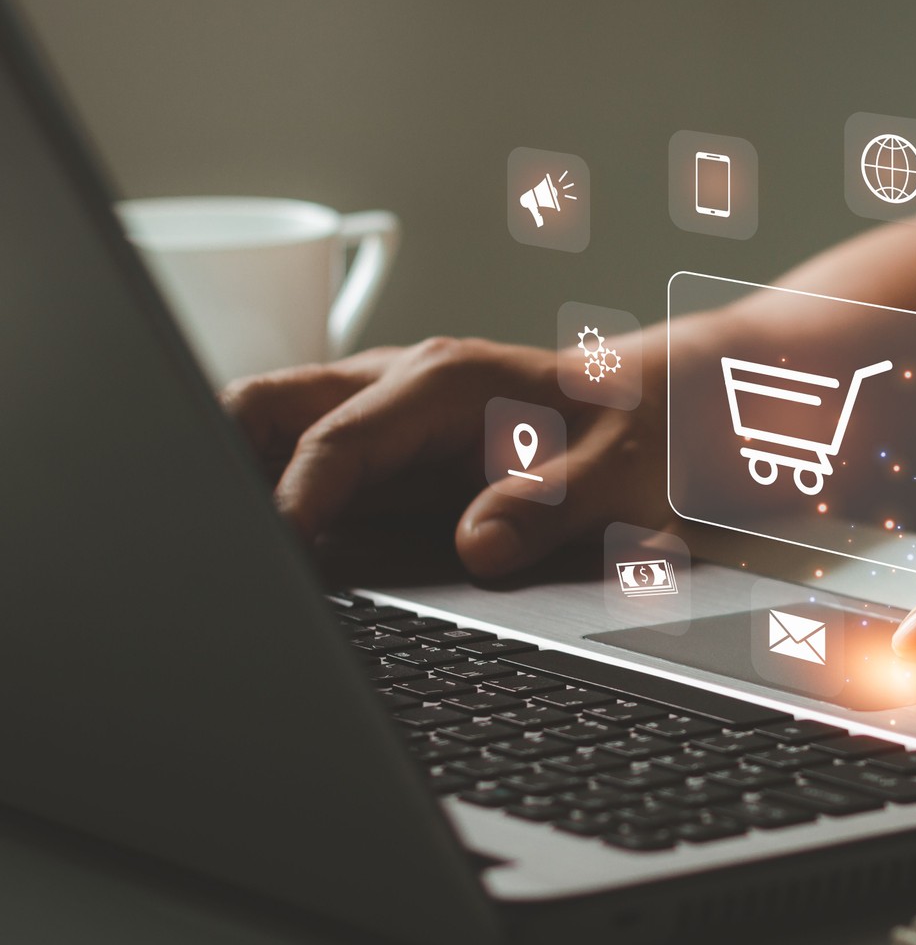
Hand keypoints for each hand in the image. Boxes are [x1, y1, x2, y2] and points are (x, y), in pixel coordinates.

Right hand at [222, 336, 664, 577]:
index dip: (294, 502)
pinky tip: (282, 559)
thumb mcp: (616, 473)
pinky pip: (304, 467)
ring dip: (243, 487)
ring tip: (241, 562)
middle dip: (223, 467)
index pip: (331, 439)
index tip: (282, 555)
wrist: (663, 409)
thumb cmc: (639, 432)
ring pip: (269, 434)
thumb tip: (478, 545)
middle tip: (227, 548)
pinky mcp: (384, 451)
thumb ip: (547, 506)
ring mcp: (382, 416)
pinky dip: (277, 503)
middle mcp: (397, 387)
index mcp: (442, 382)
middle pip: (261, 409)